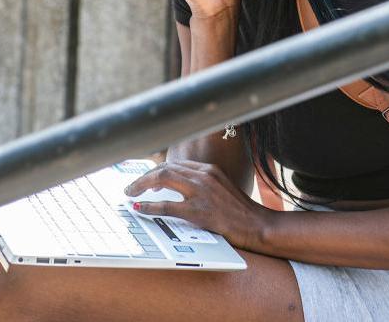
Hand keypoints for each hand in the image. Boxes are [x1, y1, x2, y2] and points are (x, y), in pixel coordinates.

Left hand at [124, 160, 272, 252]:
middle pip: (165, 167)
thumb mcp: (222, 188)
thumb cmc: (240, 211)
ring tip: (131, 192)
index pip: (175, 164)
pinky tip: (141, 207)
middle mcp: (203, 176)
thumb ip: (203, 184)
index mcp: (208, 169)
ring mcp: (201, 192)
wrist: (257, 225)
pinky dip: (150, 205)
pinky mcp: (199, 211)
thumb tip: (180, 187)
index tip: (145, 179)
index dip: (156, 170)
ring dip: (142, 185)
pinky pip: (167, 205)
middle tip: (132, 186)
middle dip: (144, 176)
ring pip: (163, 179)